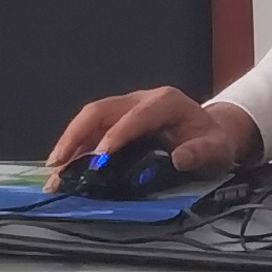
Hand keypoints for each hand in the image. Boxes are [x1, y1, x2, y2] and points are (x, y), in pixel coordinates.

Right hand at [48, 87, 260, 177]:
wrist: (214, 133)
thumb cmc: (213, 141)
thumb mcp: (217, 149)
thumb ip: (201, 153)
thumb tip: (180, 158)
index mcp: (166, 102)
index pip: (136, 115)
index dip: (117, 134)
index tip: (100, 156)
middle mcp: (141, 100)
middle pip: (101, 110)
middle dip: (77, 135)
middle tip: (60, 163)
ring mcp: (127, 109)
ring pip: (90, 119)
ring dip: (70, 143)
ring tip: (55, 171)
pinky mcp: (118, 122)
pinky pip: (92, 130)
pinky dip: (76, 149)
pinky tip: (64, 169)